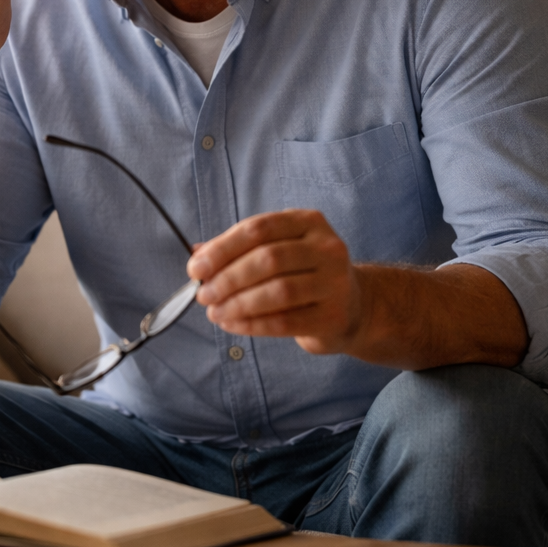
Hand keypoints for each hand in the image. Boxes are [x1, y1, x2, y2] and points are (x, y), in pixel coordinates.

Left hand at [187, 210, 363, 355]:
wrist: (352, 307)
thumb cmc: (303, 274)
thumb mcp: (277, 250)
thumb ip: (239, 250)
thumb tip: (197, 256)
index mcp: (307, 222)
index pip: (258, 229)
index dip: (223, 248)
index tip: (196, 267)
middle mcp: (326, 247)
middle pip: (268, 259)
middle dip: (228, 278)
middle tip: (203, 294)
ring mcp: (334, 282)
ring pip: (278, 291)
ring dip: (238, 303)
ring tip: (214, 312)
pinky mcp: (333, 316)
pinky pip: (285, 322)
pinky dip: (252, 324)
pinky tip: (232, 324)